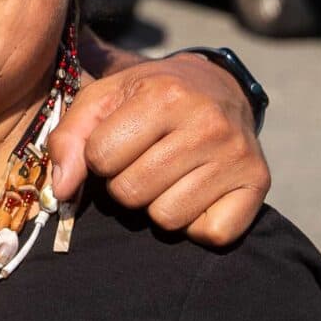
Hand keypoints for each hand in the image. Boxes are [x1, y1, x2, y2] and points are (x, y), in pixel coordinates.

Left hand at [45, 52, 268, 246]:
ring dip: (157, 204)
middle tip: (142, 160)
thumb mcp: (104, 99)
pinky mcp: (259, 183)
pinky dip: (197, 223)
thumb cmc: (151, 95)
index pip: (101, 157)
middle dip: (125, 182)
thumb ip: (70, 138)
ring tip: (168, 173)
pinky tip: (197, 191)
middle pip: (132, 192)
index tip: (116, 143)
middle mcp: (207, 123)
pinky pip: (211, 234)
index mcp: (164, 94)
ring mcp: (237, 155)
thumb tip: (62, 190)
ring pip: (167, 219)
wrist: (218, 85)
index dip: (99, 157)